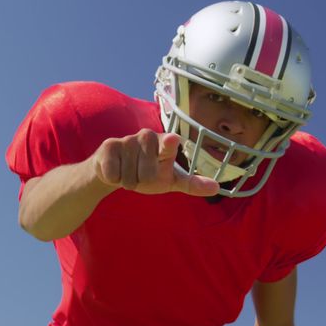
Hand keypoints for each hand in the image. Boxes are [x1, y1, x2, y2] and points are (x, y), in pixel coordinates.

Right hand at [92, 129, 218, 195]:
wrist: (114, 171)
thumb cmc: (146, 173)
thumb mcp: (170, 180)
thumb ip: (191, 183)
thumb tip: (216, 188)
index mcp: (165, 145)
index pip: (169, 145)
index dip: (168, 144)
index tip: (171, 140)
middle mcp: (147, 137)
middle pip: (147, 175)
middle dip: (142, 183)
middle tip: (140, 176)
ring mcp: (127, 140)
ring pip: (130, 177)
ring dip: (128, 182)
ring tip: (128, 174)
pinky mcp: (109, 146)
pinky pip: (113, 174)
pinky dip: (114, 179)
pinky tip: (115, 171)